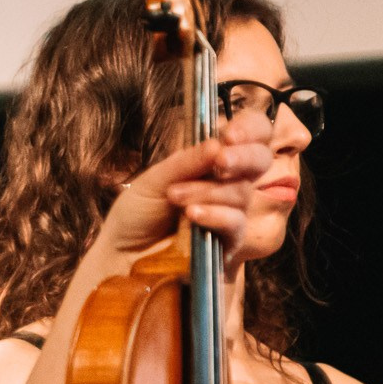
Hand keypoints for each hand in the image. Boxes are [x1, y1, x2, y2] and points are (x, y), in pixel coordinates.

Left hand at [95, 108, 272, 258]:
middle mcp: (227, 182)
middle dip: (243, 157)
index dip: (250, 128)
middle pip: (260, 160)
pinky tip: (192, 215)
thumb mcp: (154, 180)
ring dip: (207, 191)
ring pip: (241, 192)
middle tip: (220, 162)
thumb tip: (219, 143)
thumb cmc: (137, 214)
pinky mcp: (229, 241)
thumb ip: (186, 162)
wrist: (122, 255)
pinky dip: (215, 215)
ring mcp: (231, 212)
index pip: (250, 135)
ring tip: (174, 197)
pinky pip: (236, 223)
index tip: (230, 134)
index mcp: (212, 161)